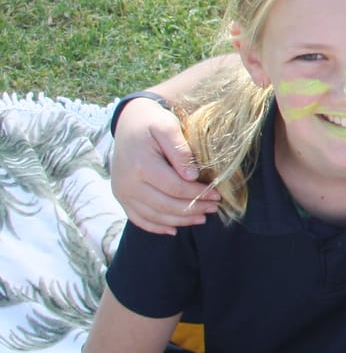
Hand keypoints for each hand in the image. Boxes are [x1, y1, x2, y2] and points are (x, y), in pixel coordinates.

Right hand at [111, 96, 212, 232]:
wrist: (127, 123)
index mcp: (141, 165)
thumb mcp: (167, 126)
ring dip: (180, 221)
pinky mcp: (121, 197)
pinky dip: (156, 227)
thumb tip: (191, 175)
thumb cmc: (152, 122)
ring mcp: (122, 192)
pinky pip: (138, 219)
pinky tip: (174, 230)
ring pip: (153, 216)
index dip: (198, 194)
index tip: (217, 194)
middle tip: (214, 208)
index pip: (174, 188)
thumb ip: (179, 149)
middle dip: (192, 209)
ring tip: (202, 218)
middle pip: (165, 205)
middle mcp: (128, 183)